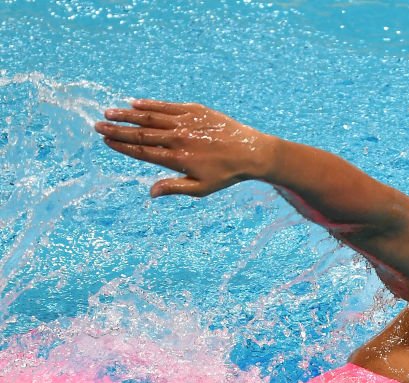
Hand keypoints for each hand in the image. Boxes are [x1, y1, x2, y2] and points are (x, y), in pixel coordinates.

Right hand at [94, 99, 276, 197]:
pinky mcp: (195, 110)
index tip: (106, 142)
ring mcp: (186, 122)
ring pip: (151, 116)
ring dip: (128, 114)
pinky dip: (150, 104)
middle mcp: (179, 139)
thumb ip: (174, 188)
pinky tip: (134, 103)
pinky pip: (168, 106)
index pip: (142, 151)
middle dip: (117, 129)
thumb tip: (150, 193)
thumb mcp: (201, 188)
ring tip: (109, 113)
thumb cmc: (225, 174)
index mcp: (177, 159)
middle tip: (97, 126)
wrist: (251, 152)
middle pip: (141, 133)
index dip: (122, 146)